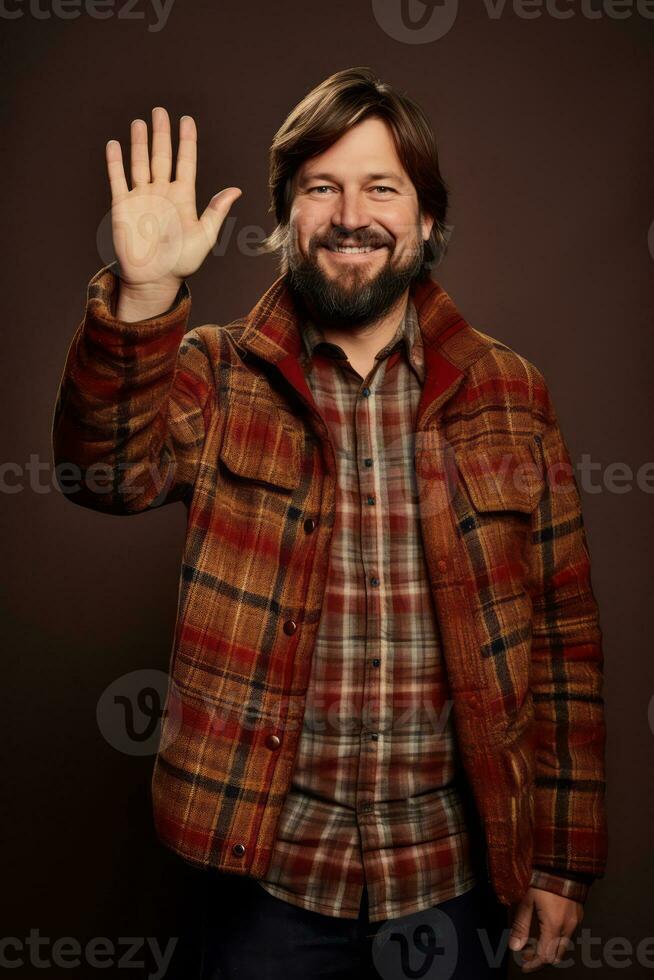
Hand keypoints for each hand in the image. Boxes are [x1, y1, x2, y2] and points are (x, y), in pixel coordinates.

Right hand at [105, 106, 241, 297]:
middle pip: (162, 156)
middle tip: (160, 111)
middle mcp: (162, 193)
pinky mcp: (123, 205)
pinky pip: (118, 178)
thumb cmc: (182, 262)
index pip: (185, 162)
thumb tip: (235, 190)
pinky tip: (114, 144)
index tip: (187, 120)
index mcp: (183, 197)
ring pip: (140, 162)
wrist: (154, 279)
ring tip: (140, 122)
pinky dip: (115, 162)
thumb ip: (216, 211)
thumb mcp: (204, 236)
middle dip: (161, 134)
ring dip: (139, 142)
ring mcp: (141, 197)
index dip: (186, 141)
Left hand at [508, 887, 582, 971]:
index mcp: (554, 926)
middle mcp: (567, 928)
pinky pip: (568, 935)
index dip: (534, 964)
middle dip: (541, 959)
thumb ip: (520, 925)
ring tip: (533, 942)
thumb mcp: (526, 901)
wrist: (563, 865)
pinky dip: (556, 939)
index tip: (523, 966)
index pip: (545, 956)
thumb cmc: (543, 881)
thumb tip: (515, 947)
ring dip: (549, 949)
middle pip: (556, 956)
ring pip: (563, 946)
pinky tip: (545, 930)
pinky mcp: (578, 916)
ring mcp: (575, 922)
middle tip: (527, 955)